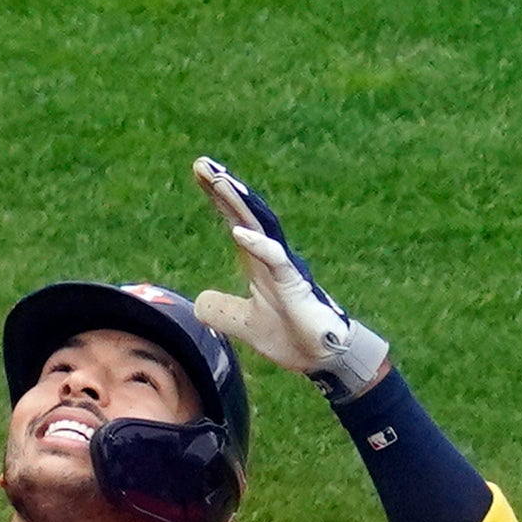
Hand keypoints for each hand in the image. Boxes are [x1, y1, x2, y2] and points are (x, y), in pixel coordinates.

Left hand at [188, 158, 388, 398]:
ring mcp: (285, 268)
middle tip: (202, 163)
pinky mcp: (296, 285)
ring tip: (219, 182)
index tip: (200, 171)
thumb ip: (221, 310)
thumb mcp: (243, 325)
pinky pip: (276, 260)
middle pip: (245, 215)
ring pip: (261, 227)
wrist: (321, 358)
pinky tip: (239, 231)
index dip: (218, 197)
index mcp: (258, 262)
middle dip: (225, 189)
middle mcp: (272, 257)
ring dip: (239, 205)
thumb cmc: (290, 336)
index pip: (235, 220)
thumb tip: (199, 302)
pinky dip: (257, 245)